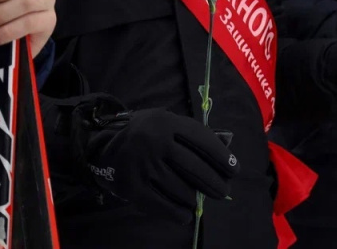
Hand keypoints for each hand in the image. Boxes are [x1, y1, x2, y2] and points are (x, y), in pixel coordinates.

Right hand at [72, 97, 238, 220]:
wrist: (102, 145)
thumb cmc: (145, 133)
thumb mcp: (168, 123)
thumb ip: (195, 134)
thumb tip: (228, 145)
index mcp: (167, 122)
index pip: (203, 140)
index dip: (222, 156)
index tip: (234, 169)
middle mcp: (155, 142)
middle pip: (194, 167)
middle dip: (214, 182)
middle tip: (223, 191)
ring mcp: (142, 165)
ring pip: (180, 188)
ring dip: (195, 197)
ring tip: (200, 199)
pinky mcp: (131, 187)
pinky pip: (161, 205)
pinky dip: (177, 212)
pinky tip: (185, 214)